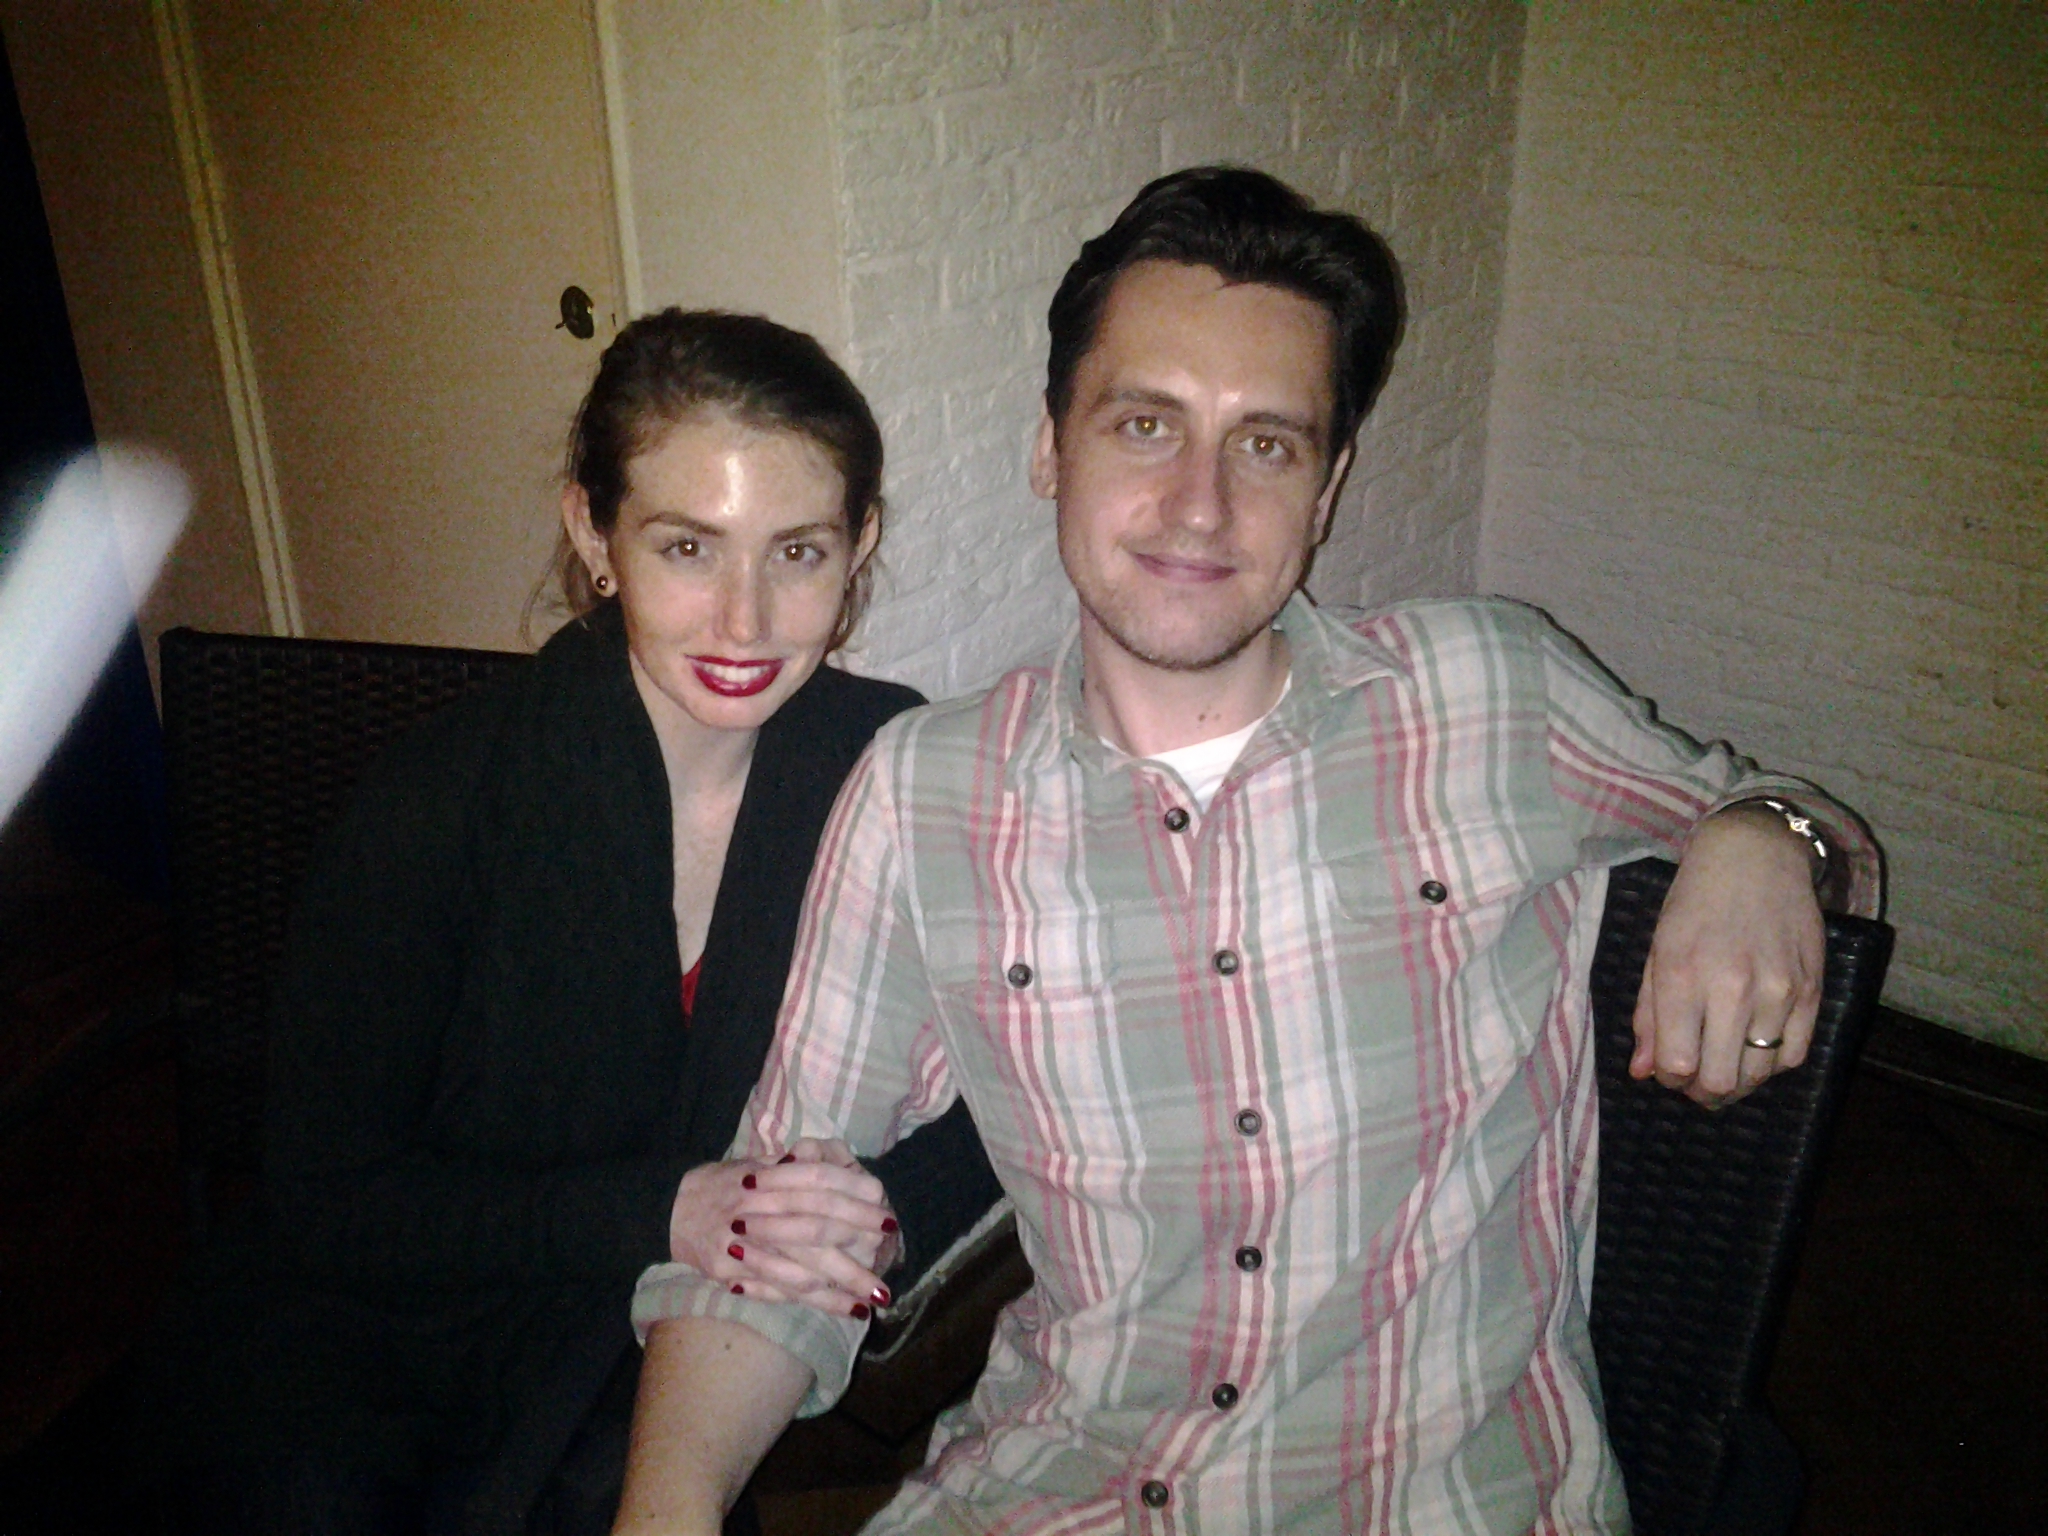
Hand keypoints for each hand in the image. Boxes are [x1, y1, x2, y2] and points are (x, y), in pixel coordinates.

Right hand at [668, 1138, 900, 1317]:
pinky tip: (840, 1309)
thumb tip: (841, 1163)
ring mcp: (741, 1244)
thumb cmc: (720, 1184)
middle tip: (891, 1256)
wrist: (666, 1208)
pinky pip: (775, 1289)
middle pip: (815, 1230)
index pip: (818, 1183)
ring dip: (840, 1287)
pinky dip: (811, 1302)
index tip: (886, 1212)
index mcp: (765, 1180)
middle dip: (857, 1248)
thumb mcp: (755, 1165)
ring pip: (799, 1269)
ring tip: (873, 1300)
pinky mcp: (728, 1272)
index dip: (854, 1196)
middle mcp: (754, 1211)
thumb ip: (794, 1168)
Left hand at [1630, 805, 1824, 1107]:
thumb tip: (1643, 1072)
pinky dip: (1772, 1065)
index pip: (1677, 1064)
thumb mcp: (1657, 950)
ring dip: (1738, 1083)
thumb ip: (1648, 1015)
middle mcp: (1731, 987)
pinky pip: (1794, 1055)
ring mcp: (1778, 991)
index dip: (1669, 1079)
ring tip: (1723, 1068)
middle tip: (1695, 1081)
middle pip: (1720, 1079)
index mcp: (1681, 975)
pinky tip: (1755, 1051)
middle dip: (1701, 1091)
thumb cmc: (1695, 902)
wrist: (1755, 857)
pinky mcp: (1812, 991)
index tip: (1667, 1071)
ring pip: (1759, 1075)